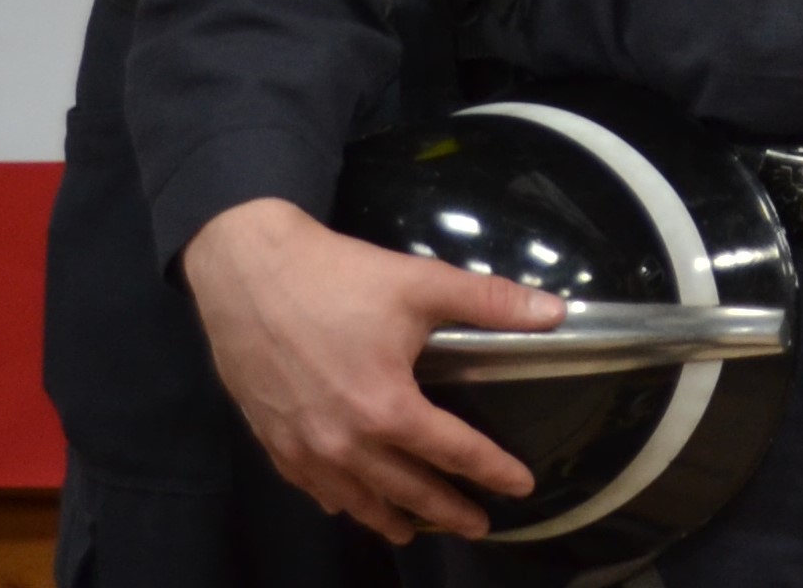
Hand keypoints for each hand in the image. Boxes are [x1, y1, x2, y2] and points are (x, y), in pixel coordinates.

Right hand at [180, 197, 560, 543]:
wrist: (246, 273)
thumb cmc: (338, 277)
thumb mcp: (422, 284)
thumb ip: (492, 303)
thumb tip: (555, 313)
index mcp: (386, 408)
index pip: (453, 451)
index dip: (492, 470)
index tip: (520, 487)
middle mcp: (344, 441)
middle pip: (406, 489)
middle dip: (446, 510)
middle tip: (477, 526)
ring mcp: (302, 447)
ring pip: (355, 498)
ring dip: (389, 516)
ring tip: (414, 530)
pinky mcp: (272, 440)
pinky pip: (312, 487)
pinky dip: (339, 501)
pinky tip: (349, 505)